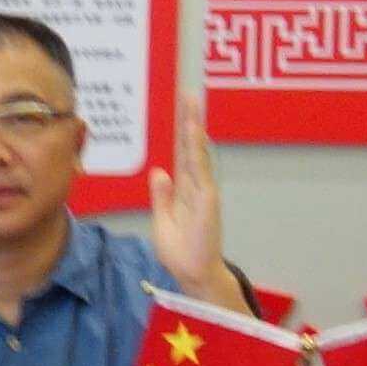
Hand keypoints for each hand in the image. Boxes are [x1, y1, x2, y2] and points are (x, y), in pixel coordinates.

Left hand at [145, 90, 224, 298]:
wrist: (193, 274)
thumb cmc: (180, 252)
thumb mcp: (162, 221)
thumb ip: (161, 197)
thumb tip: (159, 172)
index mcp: (183, 189)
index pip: (180, 153)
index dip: (180, 130)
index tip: (180, 107)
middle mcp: (195, 185)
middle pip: (190, 146)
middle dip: (189, 119)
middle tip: (188, 91)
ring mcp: (203, 190)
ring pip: (197, 152)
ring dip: (194, 127)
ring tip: (192, 102)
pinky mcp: (207, 199)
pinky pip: (200, 169)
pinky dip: (197, 150)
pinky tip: (195, 131)